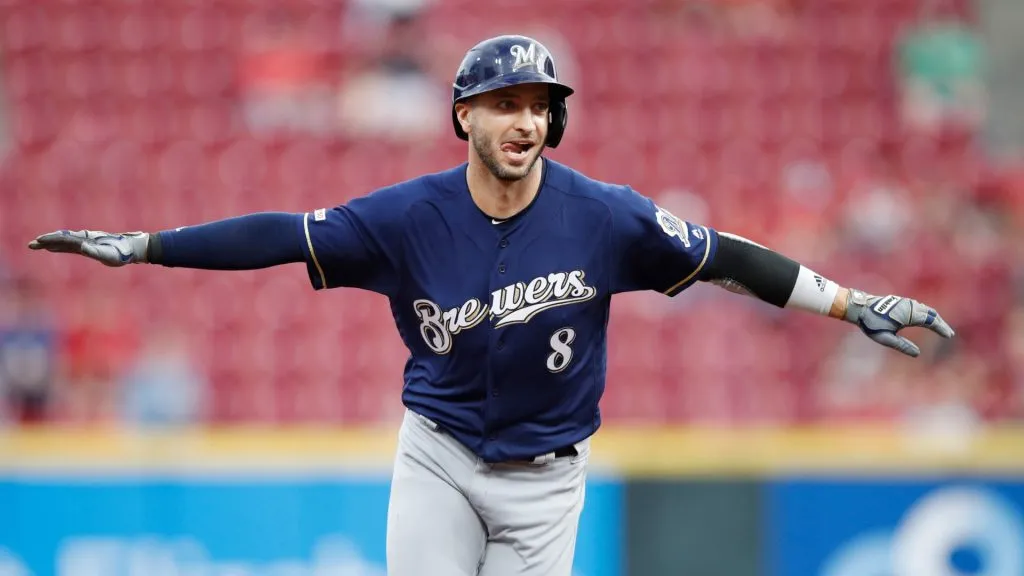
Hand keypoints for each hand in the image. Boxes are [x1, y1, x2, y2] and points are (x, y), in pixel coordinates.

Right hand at [28, 230, 148, 266]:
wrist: (132, 249)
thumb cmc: (122, 253)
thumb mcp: (109, 255)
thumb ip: (95, 251)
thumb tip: (82, 247)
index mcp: (87, 240)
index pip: (65, 240)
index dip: (52, 240)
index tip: (39, 241)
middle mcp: (85, 239)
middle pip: (62, 239)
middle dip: (46, 241)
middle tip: (31, 244)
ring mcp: (86, 242)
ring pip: (64, 242)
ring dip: (51, 243)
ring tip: (37, 245)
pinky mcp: (89, 247)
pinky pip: (70, 247)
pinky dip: (60, 247)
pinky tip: (53, 248)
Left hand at [845, 290, 954, 356]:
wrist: (859, 307)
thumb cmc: (870, 323)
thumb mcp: (884, 338)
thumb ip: (901, 346)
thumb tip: (917, 354)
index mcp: (906, 314)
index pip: (930, 320)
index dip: (941, 328)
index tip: (948, 336)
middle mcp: (908, 306)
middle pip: (931, 314)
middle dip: (940, 323)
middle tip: (949, 334)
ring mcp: (904, 302)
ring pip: (925, 309)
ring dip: (934, 317)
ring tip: (940, 327)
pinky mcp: (900, 301)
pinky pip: (918, 306)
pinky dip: (926, 313)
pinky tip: (927, 319)